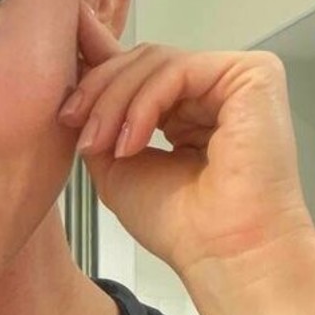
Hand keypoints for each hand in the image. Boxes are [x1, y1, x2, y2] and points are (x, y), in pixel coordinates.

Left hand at [58, 5, 314, 291]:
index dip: (95, 67)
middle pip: (141, 60)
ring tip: (100, 146)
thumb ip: (98, 118)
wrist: (221, 254)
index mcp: (185, 110)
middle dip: (97, 91)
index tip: (61, 78)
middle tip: (71, 123)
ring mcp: (233, 81)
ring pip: (154, 61)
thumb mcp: (113, 164)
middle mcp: (211, 91)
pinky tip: (131, 143)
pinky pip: (178, 69)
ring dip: (114, 101)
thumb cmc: (178, 225)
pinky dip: (144, 103)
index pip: (135, 70)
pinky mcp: (252, 76)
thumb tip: (75, 68)